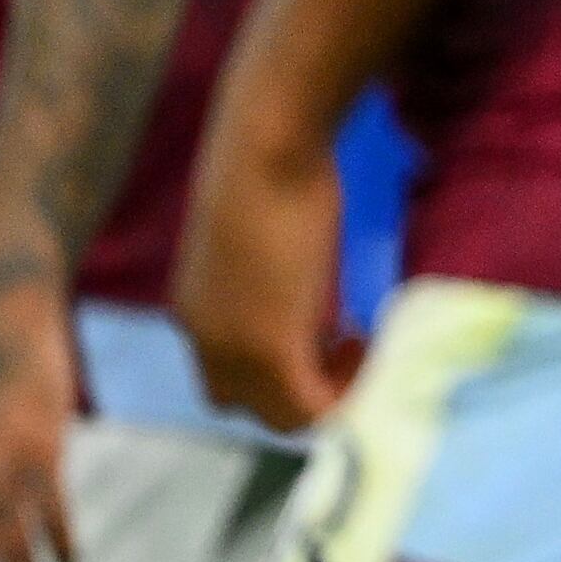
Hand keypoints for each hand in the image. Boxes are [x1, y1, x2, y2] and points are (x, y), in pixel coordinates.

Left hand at [175, 65, 349, 432]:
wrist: (266, 146)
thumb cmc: (268, 166)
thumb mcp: (263, 234)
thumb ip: (273, 275)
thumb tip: (307, 289)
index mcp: (194, 309)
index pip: (228, 375)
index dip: (280, 365)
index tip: (329, 328)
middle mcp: (203, 338)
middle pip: (250, 406)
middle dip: (303, 388)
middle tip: (349, 341)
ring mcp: (232, 349)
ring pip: (281, 415)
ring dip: (327, 392)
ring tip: (360, 339)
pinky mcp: (271, 349)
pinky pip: (312, 407)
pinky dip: (346, 391)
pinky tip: (366, 338)